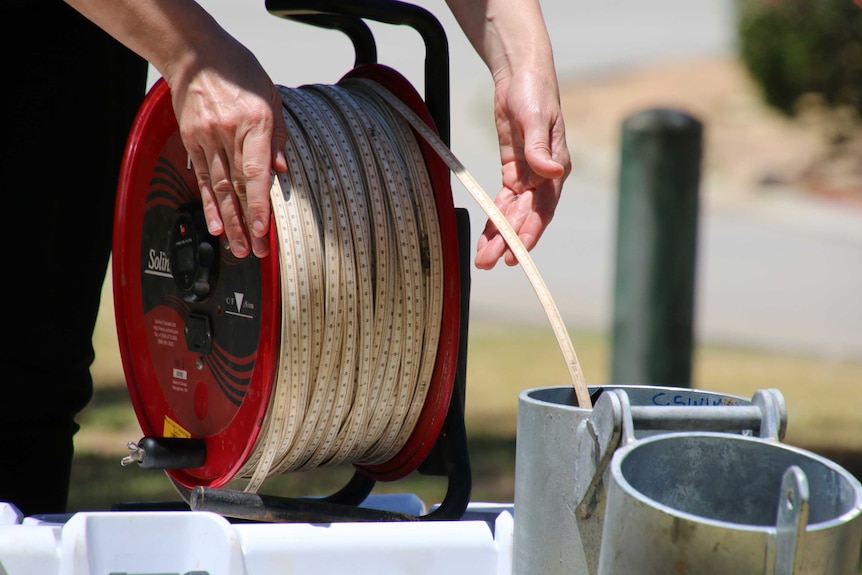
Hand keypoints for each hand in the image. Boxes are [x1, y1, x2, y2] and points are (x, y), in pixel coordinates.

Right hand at [168, 38, 287, 258]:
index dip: (258, 203)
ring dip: (228, 221)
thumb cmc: (240, 73)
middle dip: (246, 223)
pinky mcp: (193, 141)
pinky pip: (201, 178)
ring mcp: (207, 138)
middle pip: (236, 186)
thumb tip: (283, 173)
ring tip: (238, 248)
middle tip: (256, 251)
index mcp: (254, 122)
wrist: (197, 55)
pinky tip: (215, 226)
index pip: (255, 171)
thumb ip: (279, 138)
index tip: (262, 228)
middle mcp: (228, 134)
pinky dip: (209, 204)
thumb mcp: (272, 98)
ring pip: (218, 188)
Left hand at [475, 69, 570, 269]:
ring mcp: (528, 175)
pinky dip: (495, 218)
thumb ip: (538, 147)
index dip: (530, 232)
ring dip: (500, 235)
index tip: (517, 252)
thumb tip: (549, 171)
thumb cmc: (534, 91)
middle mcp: (544, 177)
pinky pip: (503, 201)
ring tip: (484, 258)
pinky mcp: (512, 169)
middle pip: (526, 217)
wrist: (520, 73)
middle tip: (491, 261)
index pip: (543, 209)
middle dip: (509, 241)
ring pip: (513, 213)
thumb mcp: (536, 117)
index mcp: (556, 168)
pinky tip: (486, 235)